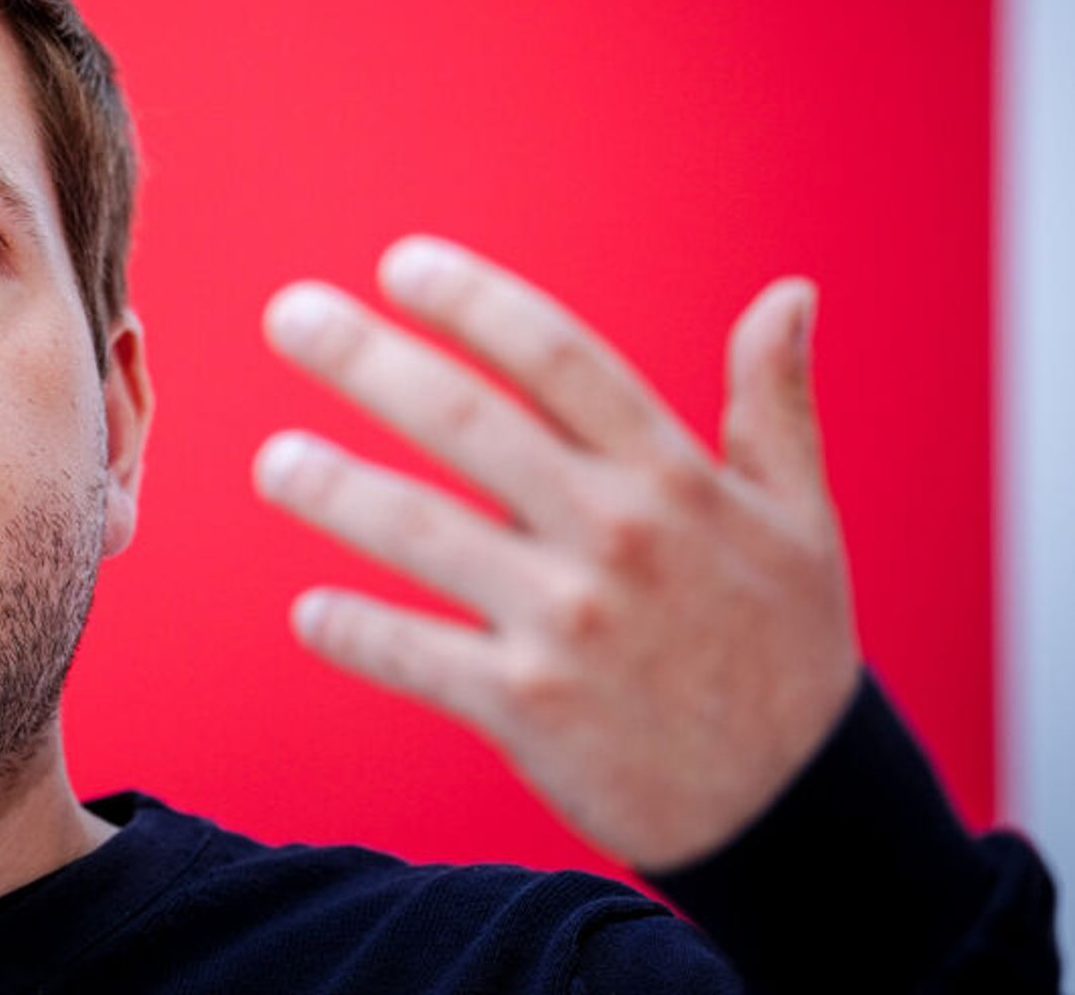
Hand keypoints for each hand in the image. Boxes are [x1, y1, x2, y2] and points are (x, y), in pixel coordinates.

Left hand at [253, 237, 860, 871]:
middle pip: (467, 422)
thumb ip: (776, 404)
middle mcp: (616, 537)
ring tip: (273, 465)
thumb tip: (790, 292)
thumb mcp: (801, 521)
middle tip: (288, 313)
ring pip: (421, 533)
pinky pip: (415, 656)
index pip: (558, 359)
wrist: (799, 810)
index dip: (473, 302)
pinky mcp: (529, 708)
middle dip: (367, 359)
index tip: (399, 264)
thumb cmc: (787, 650)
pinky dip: (354, 632)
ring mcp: (567, 624)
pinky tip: (309, 612)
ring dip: (333, 490)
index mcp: (675, 479)